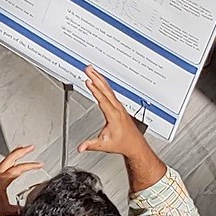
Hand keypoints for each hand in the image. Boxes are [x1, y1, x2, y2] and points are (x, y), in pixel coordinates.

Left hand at [0, 146, 43, 215]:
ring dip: (14, 154)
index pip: (19, 169)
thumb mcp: (6, 211)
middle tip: (31, 147)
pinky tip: (9, 165)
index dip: (31, 166)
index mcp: (0, 181)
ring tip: (21, 151)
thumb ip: (19, 210)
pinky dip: (7, 162)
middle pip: (10, 158)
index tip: (40, 164)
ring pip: (4, 161)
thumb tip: (27, 209)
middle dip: (22, 151)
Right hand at [77, 66, 165, 190]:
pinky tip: (99, 79)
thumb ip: (91, 145)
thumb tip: (80, 147)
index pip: (103, 99)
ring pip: (108, 89)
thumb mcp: (105, 145)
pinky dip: (104, 83)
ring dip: (100, 78)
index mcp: (114, 116)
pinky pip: (110, 91)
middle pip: (105, 90)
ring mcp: (119, 106)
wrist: (135, 144)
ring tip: (91, 69)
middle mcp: (117, 109)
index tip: (88, 81)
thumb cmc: (122, 143)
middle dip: (96, 78)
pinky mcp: (119, 106)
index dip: (95, 90)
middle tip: (88, 68)